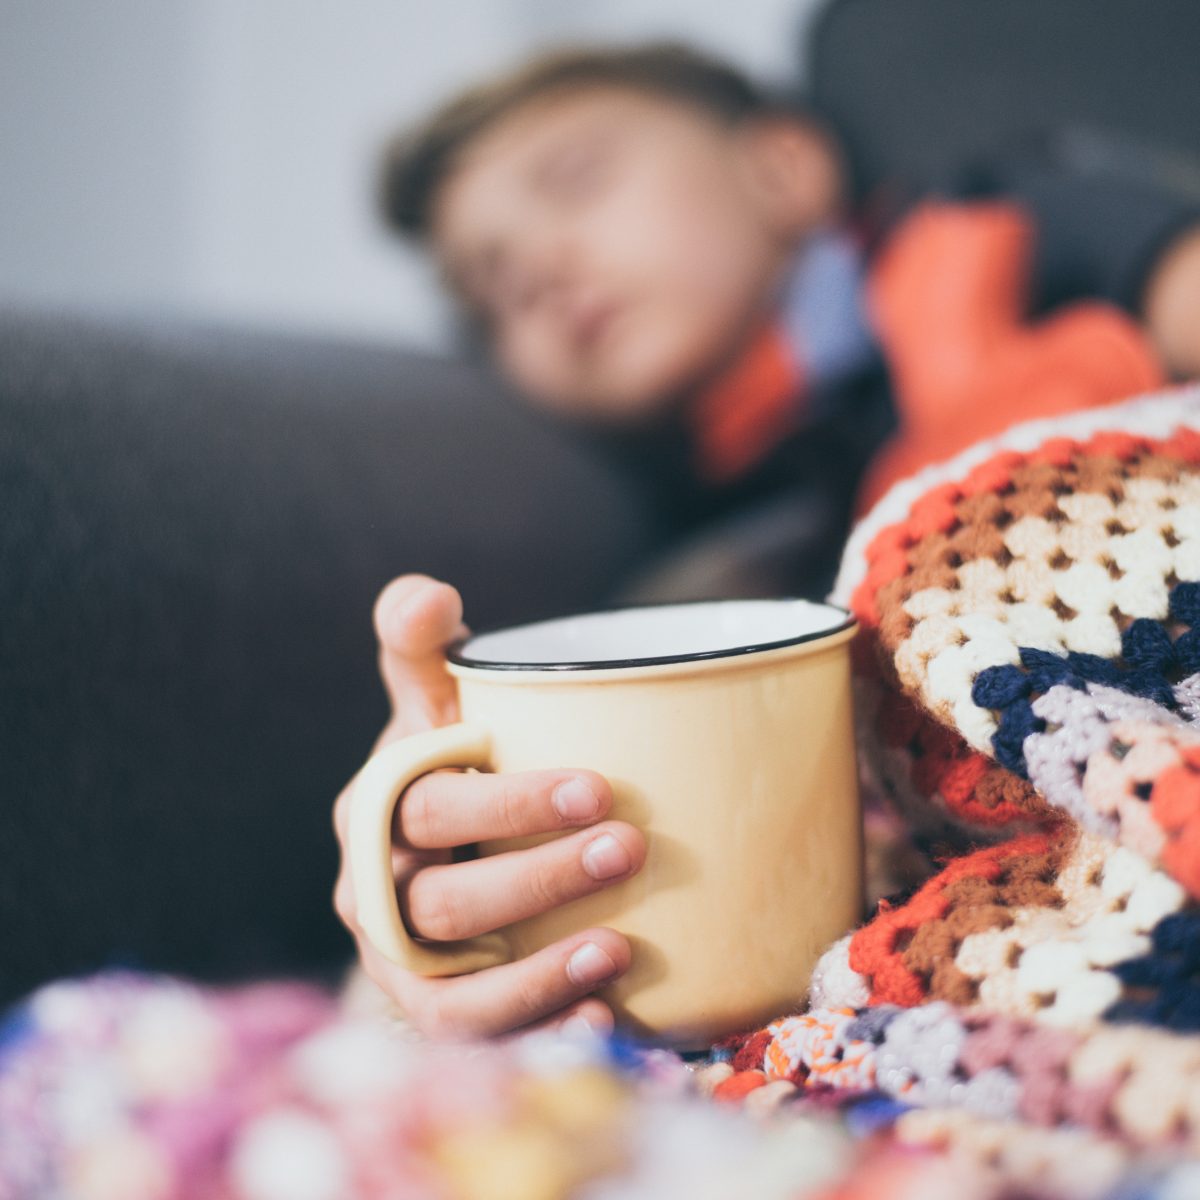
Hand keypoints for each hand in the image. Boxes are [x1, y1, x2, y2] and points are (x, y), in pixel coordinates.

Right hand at [333, 575, 645, 1040]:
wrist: (446, 847)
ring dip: (536, 974)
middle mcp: (375, 894)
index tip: (600, 785)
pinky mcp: (434, 1013)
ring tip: (618, 948)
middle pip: (445, 900)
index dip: (510, 804)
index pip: (431, 807)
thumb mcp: (433, 701)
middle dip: (540, 878)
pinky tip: (605, 1021)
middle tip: (629, 848)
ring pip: (451, 989)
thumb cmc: (450, 764)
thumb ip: (419, 647)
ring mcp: (401, 964)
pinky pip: (474, 1041)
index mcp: (374, 811)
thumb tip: (424, 595)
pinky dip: (536, 1033)